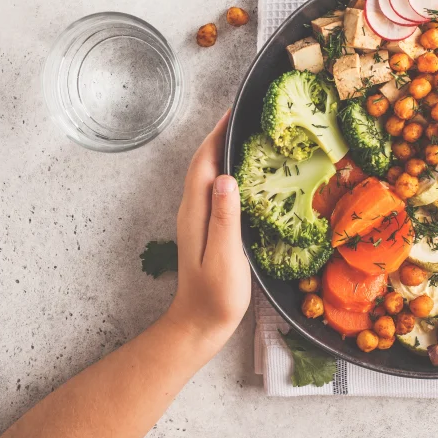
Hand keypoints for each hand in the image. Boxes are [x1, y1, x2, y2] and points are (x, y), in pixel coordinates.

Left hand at [166, 111, 251, 345]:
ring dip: (222, 152)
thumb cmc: (216, 296)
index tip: (232, 112)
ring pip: (207, 174)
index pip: (203, 163)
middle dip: (219, 137)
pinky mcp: (206, 228)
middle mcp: (192, 210)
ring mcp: (196, 219)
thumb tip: (226, 177)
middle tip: (244, 116)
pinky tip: (244, 174)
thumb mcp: (225, 256)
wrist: (200, 324)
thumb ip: (225, 217)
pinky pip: (214, 189)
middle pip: (203, 163)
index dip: (216, 136)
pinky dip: (227, 172)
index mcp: (195, 212)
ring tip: (246, 136)